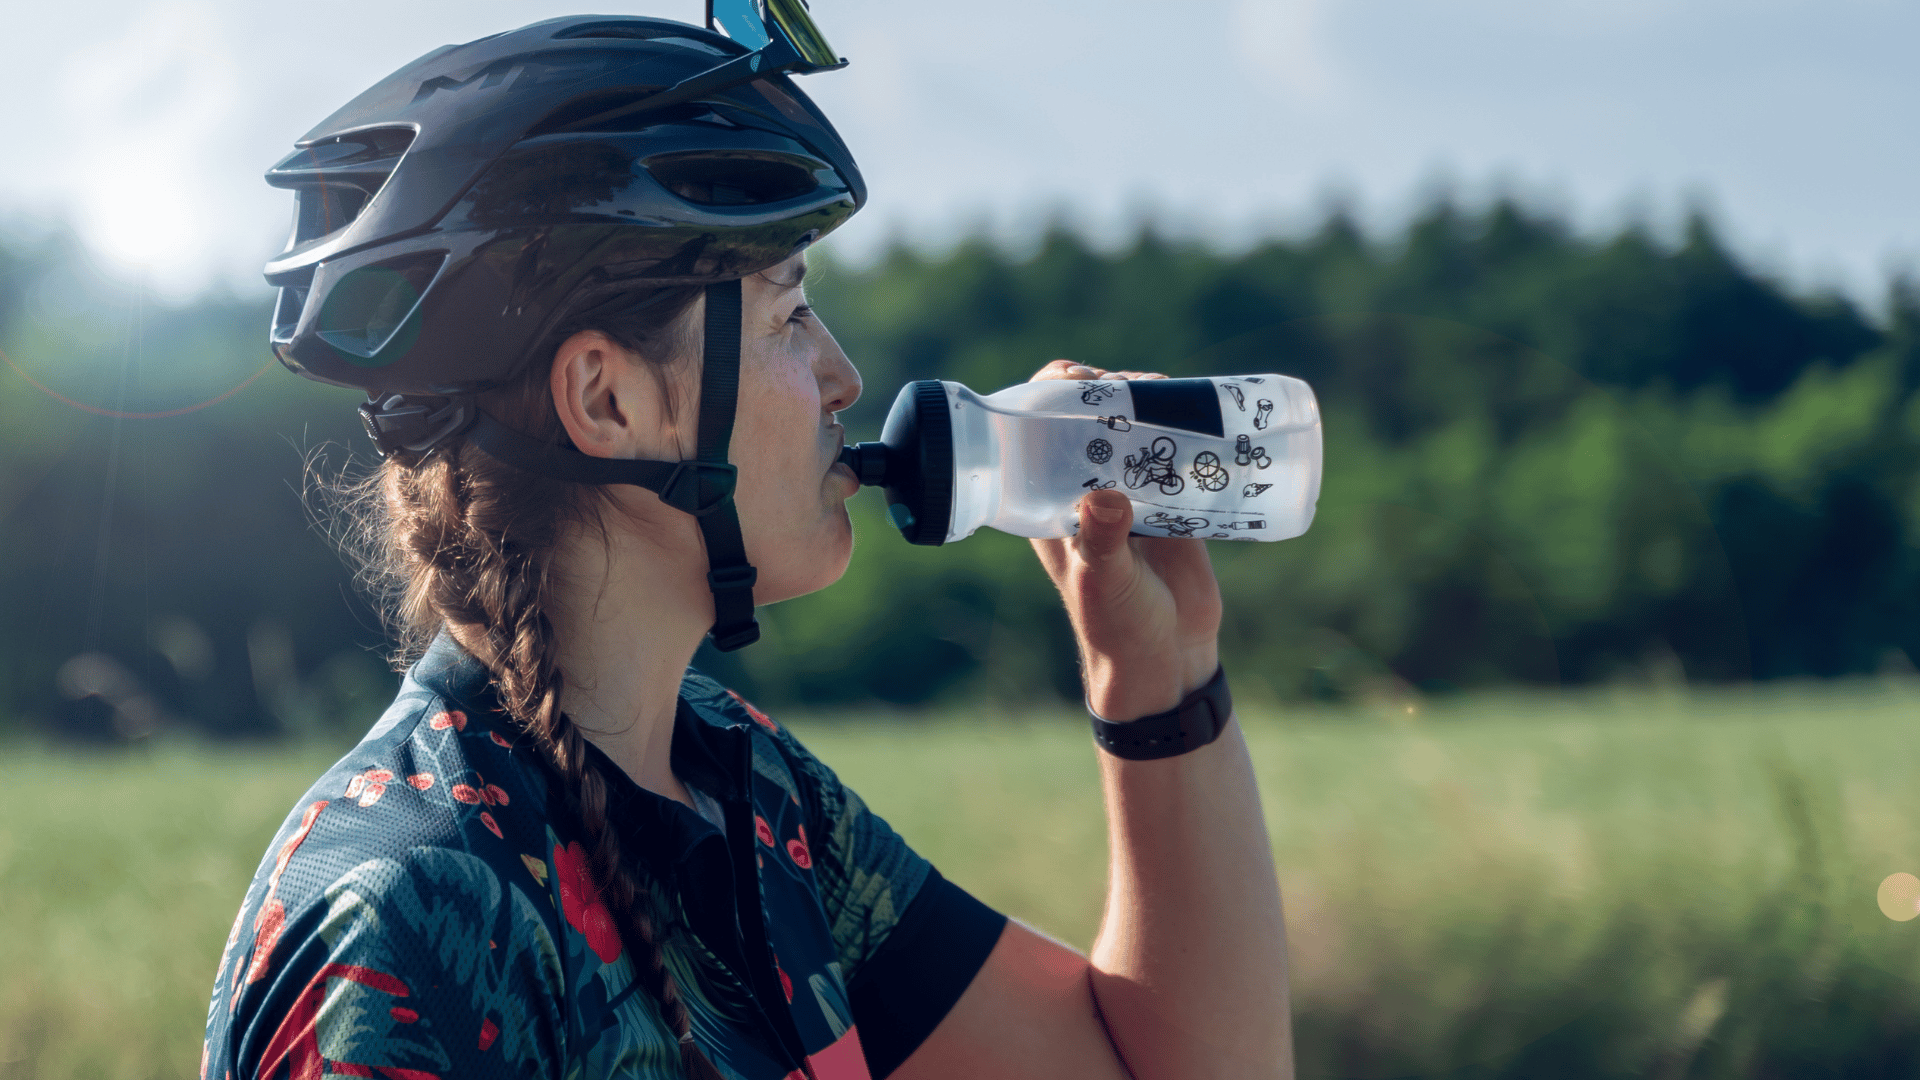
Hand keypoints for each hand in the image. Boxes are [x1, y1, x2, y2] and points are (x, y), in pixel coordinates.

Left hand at [1028, 360, 1222, 721]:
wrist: (1166, 657)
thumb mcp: (1102, 581)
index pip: (1037, 425)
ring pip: (1133, 427)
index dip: (1054, 390)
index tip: (1085, 380)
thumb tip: (1103, 498)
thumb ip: (1102, 543)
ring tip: (1177, 397)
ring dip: (1153, 403)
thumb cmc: (1116, 625)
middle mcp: (1083, 487)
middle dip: (1113, 389)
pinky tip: (1209, 415)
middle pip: (1089, 414)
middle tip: (1144, 388)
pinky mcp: (1171, 501)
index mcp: (1047, 499)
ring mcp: (1128, 491)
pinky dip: (1189, 428)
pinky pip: (1175, 452)